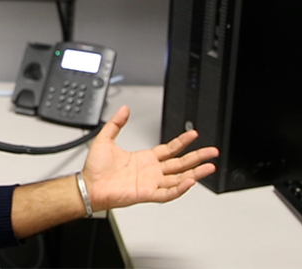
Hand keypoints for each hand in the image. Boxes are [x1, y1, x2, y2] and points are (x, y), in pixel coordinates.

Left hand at [81, 105, 218, 211]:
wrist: (89, 185)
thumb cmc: (95, 168)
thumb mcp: (106, 139)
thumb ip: (116, 123)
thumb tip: (124, 109)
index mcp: (144, 159)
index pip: (170, 150)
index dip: (183, 142)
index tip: (194, 134)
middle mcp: (151, 171)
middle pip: (180, 164)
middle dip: (197, 157)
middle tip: (212, 152)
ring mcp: (150, 183)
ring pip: (179, 178)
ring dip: (195, 173)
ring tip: (209, 167)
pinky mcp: (146, 194)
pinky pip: (167, 193)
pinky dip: (179, 189)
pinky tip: (190, 181)